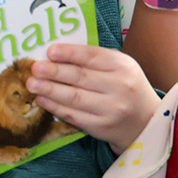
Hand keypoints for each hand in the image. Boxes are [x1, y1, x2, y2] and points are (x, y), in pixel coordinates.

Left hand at [26, 42, 158, 153]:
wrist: (146, 122)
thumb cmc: (127, 88)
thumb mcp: (120, 67)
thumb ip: (95, 59)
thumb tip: (57, 54)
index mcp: (123, 67)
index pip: (93, 57)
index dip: (70, 53)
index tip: (50, 51)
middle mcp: (119, 87)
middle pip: (81, 77)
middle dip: (55, 72)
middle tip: (35, 68)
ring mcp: (110, 109)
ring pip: (74, 98)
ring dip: (50, 90)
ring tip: (32, 84)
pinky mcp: (101, 127)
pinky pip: (73, 115)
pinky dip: (55, 107)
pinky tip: (42, 100)